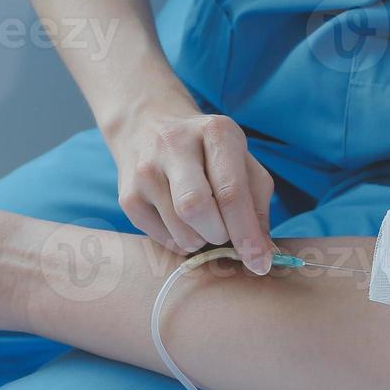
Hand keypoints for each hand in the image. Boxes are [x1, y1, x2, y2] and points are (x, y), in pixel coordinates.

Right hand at [106, 112, 275, 273]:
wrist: (148, 126)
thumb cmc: (208, 153)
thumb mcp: (242, 162)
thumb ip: (257, 204)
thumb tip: (263, 253)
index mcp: (215, 132)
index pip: (231, 192)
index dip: (247, 234)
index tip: (260, 263)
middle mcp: (175, 145)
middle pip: (198, 210)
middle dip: (220, 235)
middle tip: (225, 232)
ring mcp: (145, 170)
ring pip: (180, 232)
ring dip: (200, 241)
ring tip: (203, 223)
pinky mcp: (127, 195)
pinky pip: (161, 239)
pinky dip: (179, 241)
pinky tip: (181, 222)